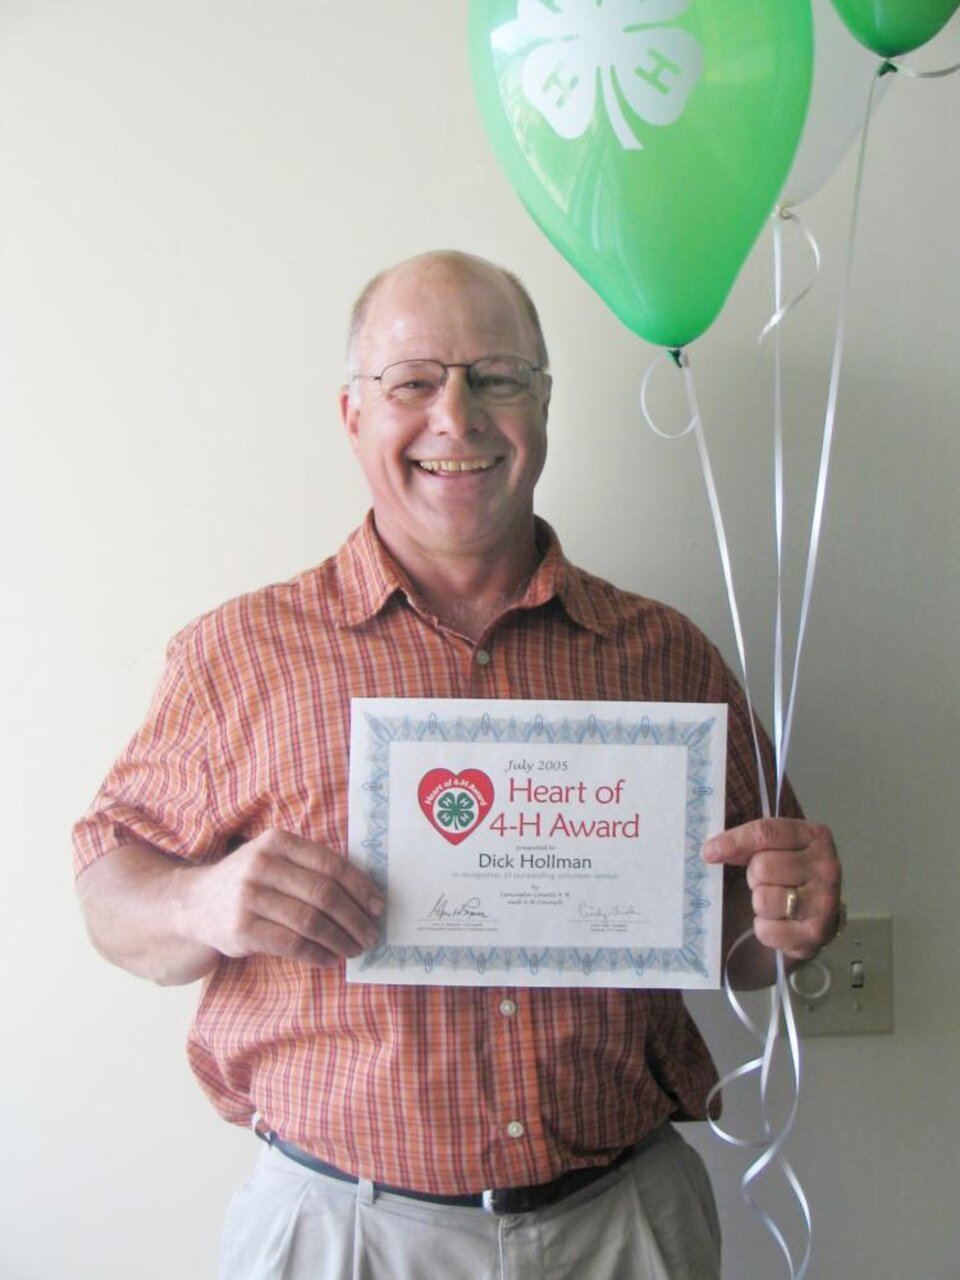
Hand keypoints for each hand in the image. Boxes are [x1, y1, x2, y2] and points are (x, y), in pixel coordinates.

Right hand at [189, 829, 385, 968]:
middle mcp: (261, 865)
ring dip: (340, 939)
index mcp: (278, 841)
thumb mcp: (274, 858)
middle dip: (355, 918)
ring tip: (354, 949)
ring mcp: (248, 897)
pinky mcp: (241, 930)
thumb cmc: (250, 881)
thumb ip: (311, 867)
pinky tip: (329, 958)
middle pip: (324, 894)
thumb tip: (365, 895)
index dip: (360, 887)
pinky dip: (317, 954)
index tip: (378, 906)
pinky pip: (291, 944)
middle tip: (371, 934)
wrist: (195, 904)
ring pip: (310, 921)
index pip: (331, 864)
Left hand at [704, 818, 841, 962]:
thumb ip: (748, 843)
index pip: (766, 832)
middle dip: (753, 877)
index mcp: (814, 836)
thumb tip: (711, 850)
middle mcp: (826, 866)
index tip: (709, 852)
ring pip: (763, 899)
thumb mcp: (774, 849)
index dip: (733, 841)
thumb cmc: (788, 877)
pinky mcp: (816, 933)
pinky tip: (779, 923)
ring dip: (760, 904)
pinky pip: (767, 929)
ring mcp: (825, 901)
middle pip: (761, 866)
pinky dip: (765, 929)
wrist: (816, 919)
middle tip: (766, 883)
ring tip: (775, 903)